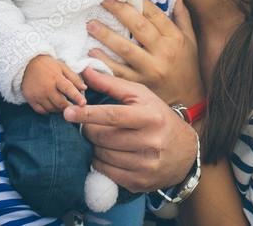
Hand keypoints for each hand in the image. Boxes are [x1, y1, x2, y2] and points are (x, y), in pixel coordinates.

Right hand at [21, 55, 86, 113]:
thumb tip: (84, 88)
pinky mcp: (31, 100)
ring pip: (52, 109)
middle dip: (69, 106)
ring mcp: (38, 95)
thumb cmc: (48, 65)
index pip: (68, 89)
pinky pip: (42, 111)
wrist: (26, 64)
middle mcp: (46, 88)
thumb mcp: (62, 67)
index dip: (77, 97)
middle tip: (73, 107)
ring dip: (59, 109)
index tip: (83, 103)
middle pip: (61, 103)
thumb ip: (73, 78)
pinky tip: (52, 105)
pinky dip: (49, 110)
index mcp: (56, 77)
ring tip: (62, 104)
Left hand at [64, 67, 197, 192]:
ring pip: (102, 156)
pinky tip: (107, 153)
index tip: (67, 112)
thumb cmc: (158, 117)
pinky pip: (106, 172)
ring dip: (94, 146)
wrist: (185, 152)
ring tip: (102, 138)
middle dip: (89, 129)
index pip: (112, 115)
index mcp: (150, 117)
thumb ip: (112, 84)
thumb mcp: (141, 96)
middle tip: (88, 125)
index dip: (87, 114)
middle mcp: (150, 142)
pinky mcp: (139, 182)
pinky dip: (99, 162)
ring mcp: (145, 165)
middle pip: (103, 137)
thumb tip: (85, 71)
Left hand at [87, 0, 203, 105]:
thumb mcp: (190, 41)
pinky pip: (118, 72)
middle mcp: (163, 53)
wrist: (189, 102)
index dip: (137, 1)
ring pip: (125, 49)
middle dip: (119, 11)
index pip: (154, 14)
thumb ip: (182, 17)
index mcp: (174, 39)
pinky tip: (91, 52)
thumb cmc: (187, 67)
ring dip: (106, 36)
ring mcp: (150, 70)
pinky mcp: (139, 85)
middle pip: (138, 27)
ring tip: (91, 24)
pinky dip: (104, 62)